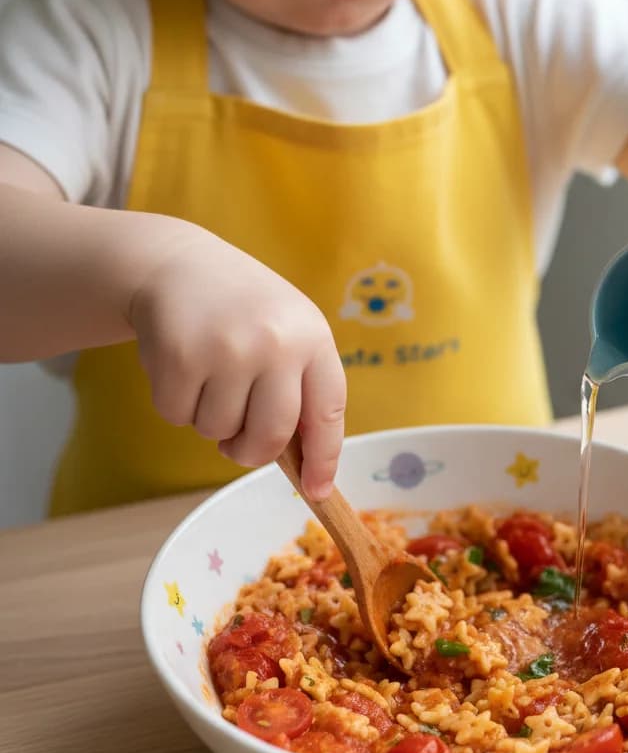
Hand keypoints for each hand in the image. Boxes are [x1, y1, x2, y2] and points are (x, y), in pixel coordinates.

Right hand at [128, 220, 345, 497]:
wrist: (177, 263)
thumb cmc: (243, 310)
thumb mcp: (289, 332)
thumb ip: (301, 388)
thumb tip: (306, 465)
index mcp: (313, 338)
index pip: (327, 414)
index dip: (323, 459)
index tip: (318, 490)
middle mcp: (276, 343)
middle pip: (270, 437)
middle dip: (250, 453)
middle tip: (237, 443)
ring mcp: (228, 349)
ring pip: (219, 431)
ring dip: (209, 420)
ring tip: (208, 377)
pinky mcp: (180, 356)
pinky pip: (178, 416)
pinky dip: (175, 405)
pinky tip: (180, 367)